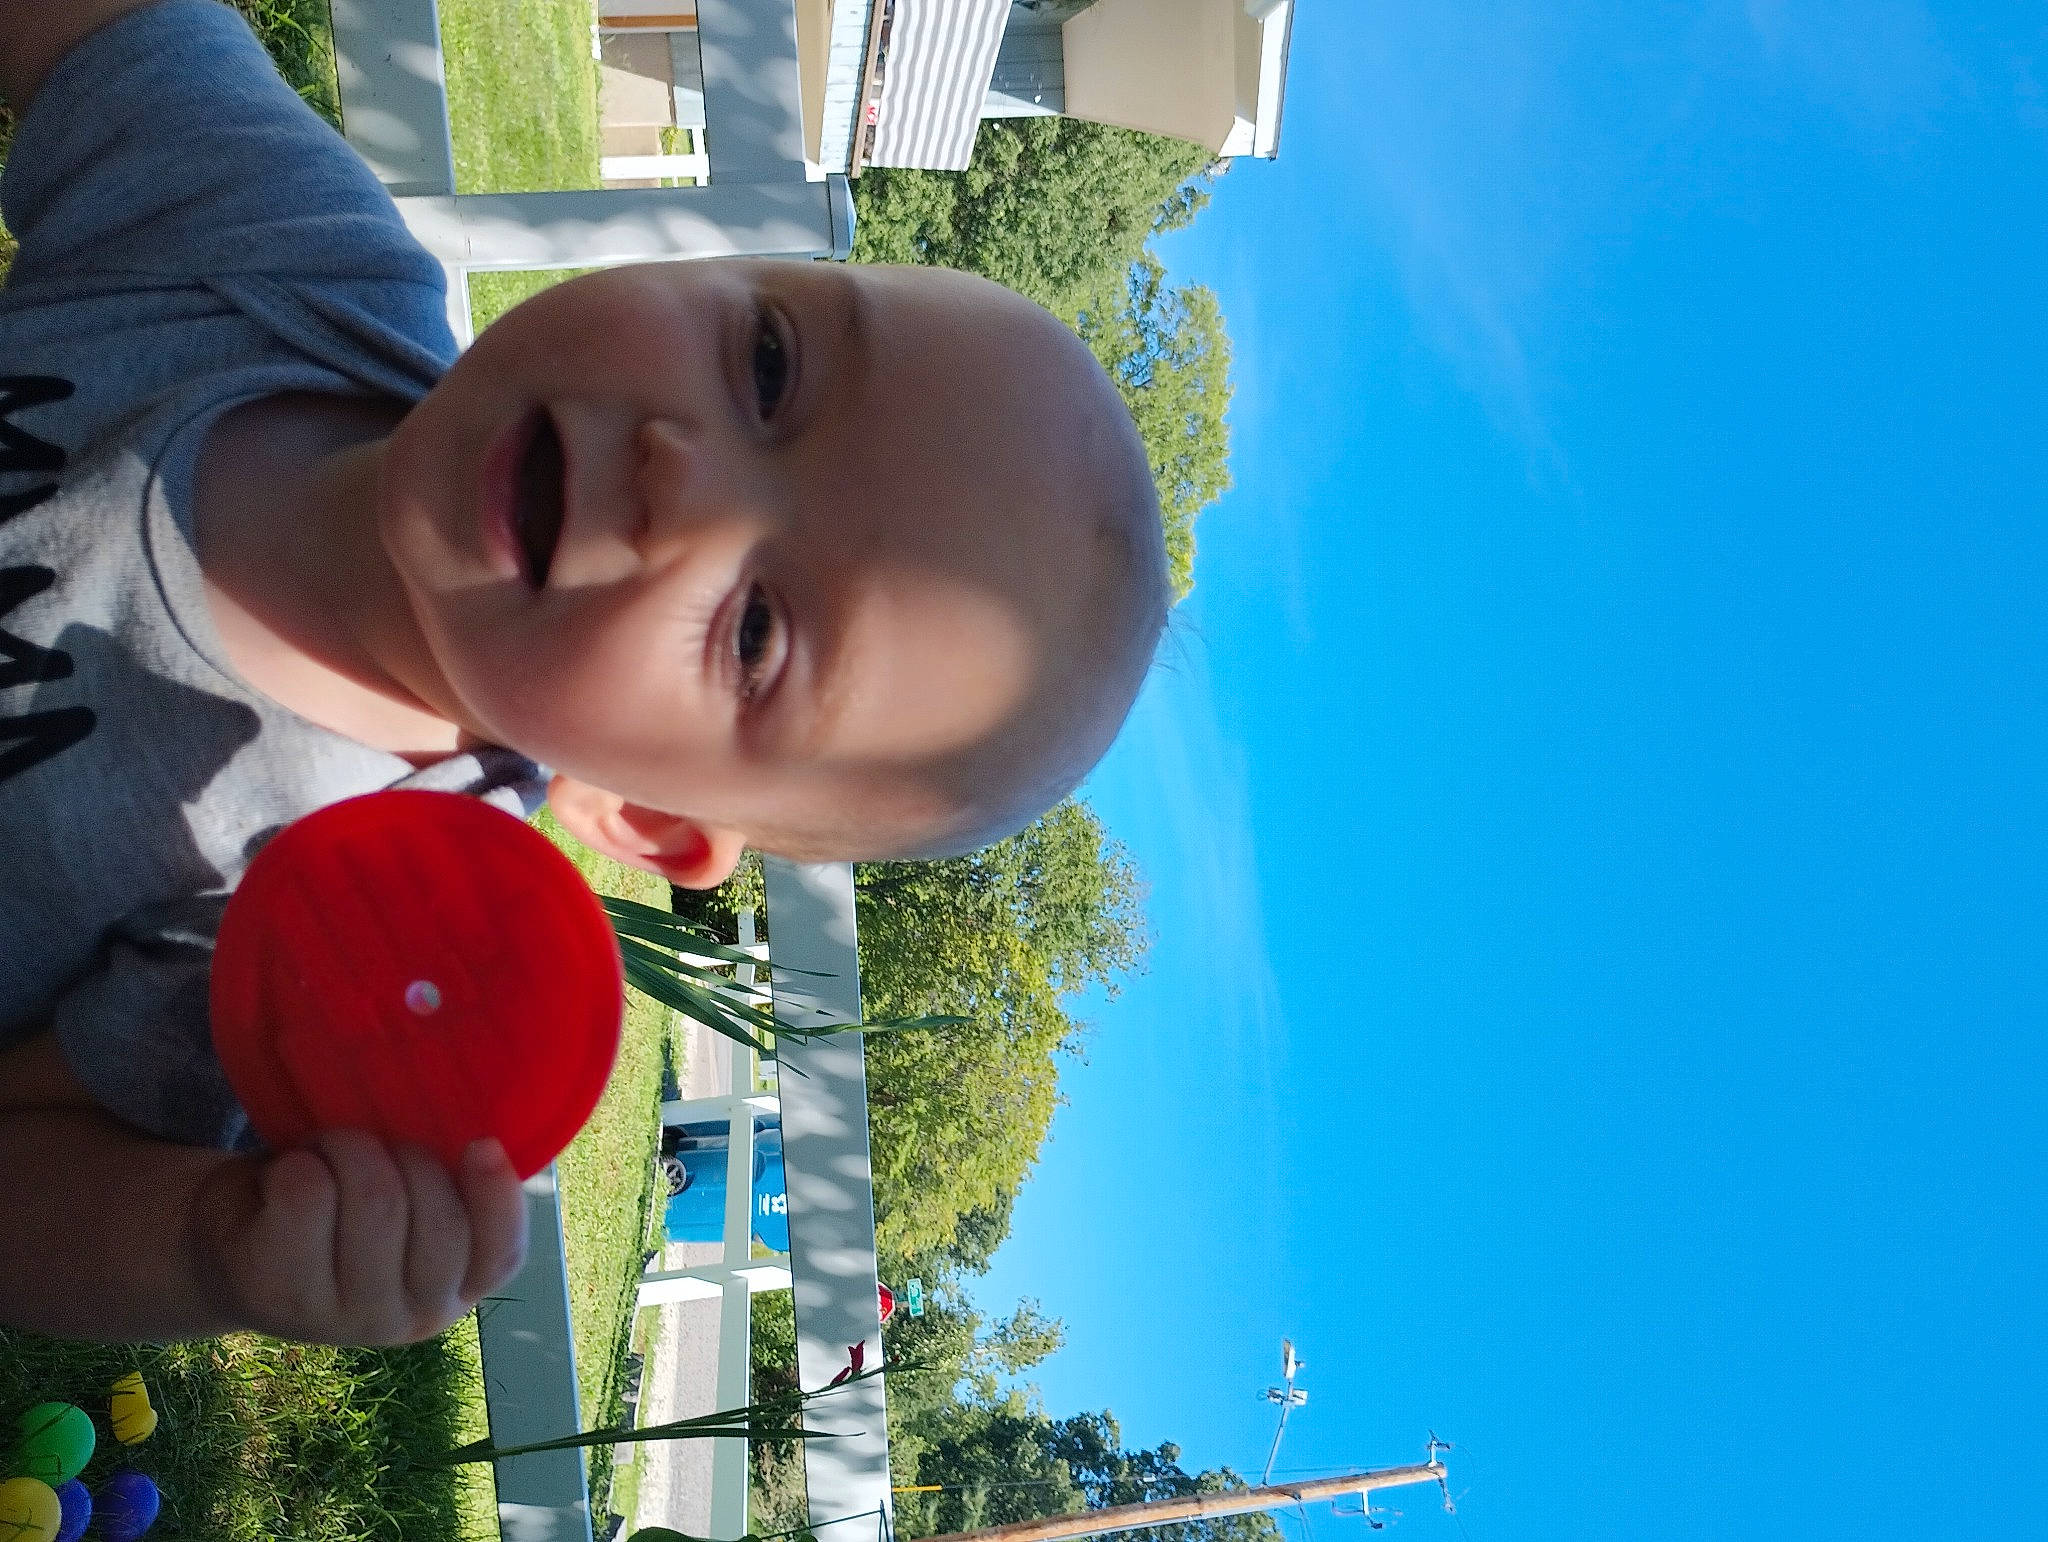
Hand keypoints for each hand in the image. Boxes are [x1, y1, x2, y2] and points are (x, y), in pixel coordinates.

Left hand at [189, 1129, 528, 1344]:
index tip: (482, 1142)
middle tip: (371, 1143)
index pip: (499, 1256)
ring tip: (326, 1153)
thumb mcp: (406, 1210)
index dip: (499, 1199)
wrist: (231, 1242)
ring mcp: (336, 1315)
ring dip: (349, 1146)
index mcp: (451, 1294)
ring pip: (376, 1197)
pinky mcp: (273, 1289)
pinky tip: (287, 1175)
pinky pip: (309, 1192)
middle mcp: (401, 1320)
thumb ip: (449, 1190)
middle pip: (436, 1217)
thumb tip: (484, 1141)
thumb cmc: (338, 1210)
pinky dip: (299, 1160)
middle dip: (407, 1151)